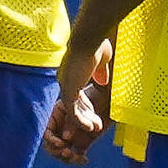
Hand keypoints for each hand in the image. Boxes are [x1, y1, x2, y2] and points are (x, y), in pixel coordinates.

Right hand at [43, 82, 111, 165]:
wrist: (108, 100)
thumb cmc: (92, 98)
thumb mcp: (80, 107)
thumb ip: (72, 120)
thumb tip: (65, 137)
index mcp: (56, 118)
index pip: (48, 133)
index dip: (52, 140)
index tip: (61, 144)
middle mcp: (61, 129)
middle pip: (53, 146)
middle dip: (58, 152)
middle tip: (68, 153)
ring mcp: (71, 137)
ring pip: (63, 152)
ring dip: (68, 158)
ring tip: (77, 157)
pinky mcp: (82, 143)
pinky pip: (76, 155)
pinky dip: (78, 160)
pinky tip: (85, 160)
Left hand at [46, 38, 112, 164]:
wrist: (89, 38)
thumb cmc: (96, 44)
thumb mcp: (101, 61)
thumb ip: (100, 72)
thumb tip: (102, 81)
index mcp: (71, 73)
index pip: (75, 94)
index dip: (86, 105)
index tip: (96, 113)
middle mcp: (65, 79)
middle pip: (73, 104)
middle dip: (85, 116)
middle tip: (96, 126)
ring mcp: (65, 85)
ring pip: (72, 110)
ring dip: (84, 121)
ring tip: (95, 129)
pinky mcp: (68, 89)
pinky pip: (72, 111)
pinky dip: (80, 121)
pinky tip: (90, 127)